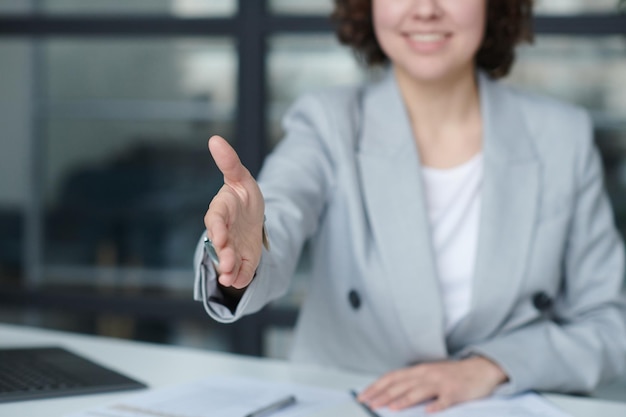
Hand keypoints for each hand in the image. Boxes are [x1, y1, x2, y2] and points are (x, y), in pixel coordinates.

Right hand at [205, 135, 264, 288]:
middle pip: (219, 243)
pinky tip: (239, 281)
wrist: (254, 217)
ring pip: (227, 259)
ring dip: (228, 268)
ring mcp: (232, 247)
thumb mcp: (241, 177)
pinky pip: (239, 270)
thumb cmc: (243, 196)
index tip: (219, 235)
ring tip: (229, 277)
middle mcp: (223, 231)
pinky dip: (239, 277)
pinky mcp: (243, 259)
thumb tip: (215, 139)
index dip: (217, 227)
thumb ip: (230, 162)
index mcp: (221, 210)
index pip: (215, 218)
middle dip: (221, 253)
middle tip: (225, 262)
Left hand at [358, 356, 507, 412]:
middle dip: (383, 395)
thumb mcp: (428, 374)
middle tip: (369, 405)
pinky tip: (428, 411)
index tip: (363, 396)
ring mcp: (441, 383)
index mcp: (418, 370)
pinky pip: (444, 400)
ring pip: (419, 391)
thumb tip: (389, 393)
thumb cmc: (451, 374)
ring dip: (405, 399)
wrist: (480, 369)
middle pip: (401, 384)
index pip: (392, 377)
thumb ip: (411, 381)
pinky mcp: (455, 392)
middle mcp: (426, 374)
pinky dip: (436, 405)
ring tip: (392, 407)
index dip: (376, 386)